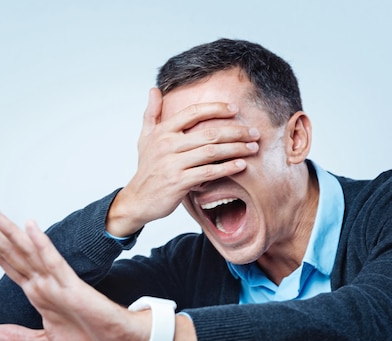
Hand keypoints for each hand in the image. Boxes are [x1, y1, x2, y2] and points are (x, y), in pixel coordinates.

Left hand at [0, 206, 149, 340]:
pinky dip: (42, 245)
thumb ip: (20, 336)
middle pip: (10, 252)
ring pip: (28, 251)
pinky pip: (54, 263)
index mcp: (38, 293)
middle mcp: (44, 282)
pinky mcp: (73, 287)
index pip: (7, 263)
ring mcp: (57, 282)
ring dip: (9, 231)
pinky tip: (30, 228)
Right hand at [105, 88, 259, 236]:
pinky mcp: (179, 182)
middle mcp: (167, 145)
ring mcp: (173, 164)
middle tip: (254, 132)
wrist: (138, 200)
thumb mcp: (144, 138)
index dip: (216, 108)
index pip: (193, 112)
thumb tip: (154, 89)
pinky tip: (241, 165)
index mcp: (162, 131)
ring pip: (211, 152)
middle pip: (208, 132)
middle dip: (235, 131)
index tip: (235, 109)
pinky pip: (208, 172)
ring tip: (253, 148)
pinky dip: (227, 168)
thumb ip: (151, 113)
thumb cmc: (146, 168)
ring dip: (236, 149)